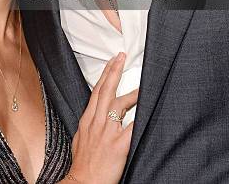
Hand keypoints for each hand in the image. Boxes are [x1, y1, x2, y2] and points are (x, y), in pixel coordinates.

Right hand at [65, 53, 137, 183]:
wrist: (83, 182)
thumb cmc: (82, 165)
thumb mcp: (80, 139)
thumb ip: (89, 125)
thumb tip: (96, 116)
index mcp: (87, 120)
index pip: (96, 91)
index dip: (105, 74)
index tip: (111, 61)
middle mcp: (97, 122)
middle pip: (106, 90)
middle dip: (114, 71)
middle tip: (121, 57)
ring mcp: (108, 132)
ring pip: (120, 104)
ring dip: (132, 92)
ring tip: (142, 83)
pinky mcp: (119, 144)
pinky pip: (132, 127)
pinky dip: (140, 117)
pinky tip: (148, 108)